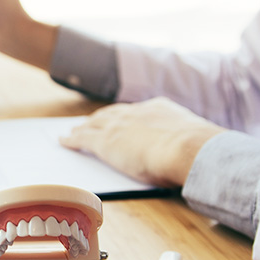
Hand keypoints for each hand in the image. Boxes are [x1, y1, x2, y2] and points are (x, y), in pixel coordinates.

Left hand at [60, 97, 225, 186]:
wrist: (187, 149)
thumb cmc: (196, 150)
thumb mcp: (192, 139)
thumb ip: (185, 142)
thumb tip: (193, 151)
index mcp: (158, 108)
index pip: (137, 111)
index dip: (124, 115)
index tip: (119, 117)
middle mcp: (135, 113)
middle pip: (111, 114)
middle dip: (100, 118)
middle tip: (90, 122)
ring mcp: (118, 126)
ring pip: (93, 125)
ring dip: (83, 128)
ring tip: (74, 131)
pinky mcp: (104, 142)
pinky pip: (82, 139)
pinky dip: (71, 140)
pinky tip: (64, 141)